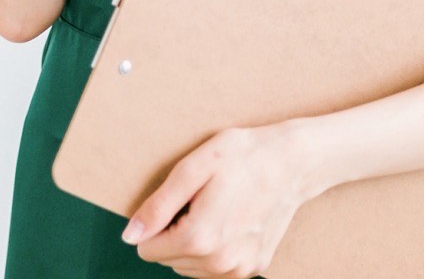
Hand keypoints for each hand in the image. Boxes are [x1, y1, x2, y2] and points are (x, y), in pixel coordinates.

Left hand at [123, 122, 312, 277]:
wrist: (294, 162)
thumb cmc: (243, 156)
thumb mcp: (193, 168)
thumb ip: (157, 207)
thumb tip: (129, 237)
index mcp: (200, 238)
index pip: (148, 249)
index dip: (157, 222)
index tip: (181, 199)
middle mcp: (219, 263)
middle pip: (168, 259)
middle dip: (175, 232)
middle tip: (201, 200)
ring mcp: (239, 269)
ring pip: (189, 267)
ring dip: (193, 243)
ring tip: (215, 209)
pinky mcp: (253, 268)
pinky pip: (214, 269)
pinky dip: (213, 249)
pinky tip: (229, 221)